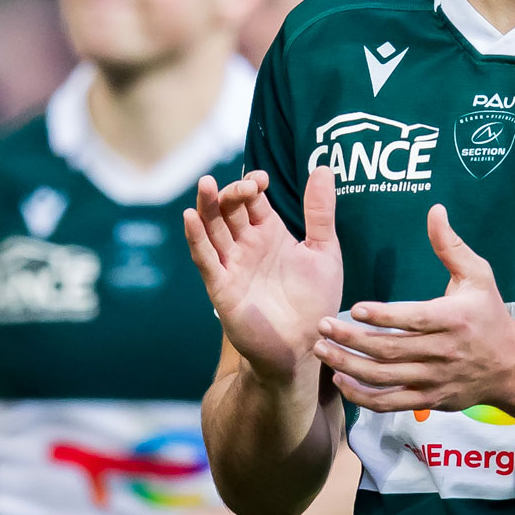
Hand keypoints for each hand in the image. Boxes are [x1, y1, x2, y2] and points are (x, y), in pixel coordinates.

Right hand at [184, 168, 342, 384]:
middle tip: (245, 186)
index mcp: (268, 232)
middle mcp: (246, 245)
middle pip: (228, 209)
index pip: (251, 199)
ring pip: (212, 229)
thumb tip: (322, 167)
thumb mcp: (324, 251)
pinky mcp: (221, 287)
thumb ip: (320, 212)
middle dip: (232, 193)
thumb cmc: (315, 302)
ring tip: (206, 184)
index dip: (252, 184)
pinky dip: (196, 238)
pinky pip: (205, 259)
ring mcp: (231, 264)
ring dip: (207, 206)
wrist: (306, 347)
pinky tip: (191, 217)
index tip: (261, 179)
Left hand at [311, 203, 514, 412]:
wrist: (510, 367)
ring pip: (384, 378)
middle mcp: (443, 353)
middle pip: (391, 350)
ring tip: (322, 350)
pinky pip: (389, 403)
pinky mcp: (428, 400)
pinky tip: (341, 380)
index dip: (383, 316)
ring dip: (349, 366)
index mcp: (453, 320)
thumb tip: (434, 210)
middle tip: (323, 325)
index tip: (355, 308)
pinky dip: (362, 396)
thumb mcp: (478, 276)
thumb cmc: (489, 315)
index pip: (413, 319)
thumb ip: (451, 245)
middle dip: (352, 339)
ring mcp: (434, 380)